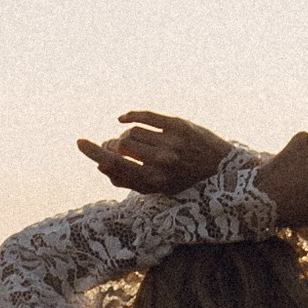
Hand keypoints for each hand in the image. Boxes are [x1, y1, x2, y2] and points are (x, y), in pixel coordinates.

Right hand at [78, 109, 231, 195]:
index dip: (94, 153)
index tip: (80, 143)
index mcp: (154, 183)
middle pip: (120, 145)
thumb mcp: (161, 191)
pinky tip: (123, 119)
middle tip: (110, 146)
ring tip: (128, 141)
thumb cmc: (189, 184)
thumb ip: (131, 181)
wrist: (227, 171)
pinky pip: (146, 116)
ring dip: (125, 135)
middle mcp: (161, 163)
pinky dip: (130, 116)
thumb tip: (102, 166)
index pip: (114, 165)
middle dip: (110, 145)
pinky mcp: (179, 126)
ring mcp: (170, 143)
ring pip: (132, 132)